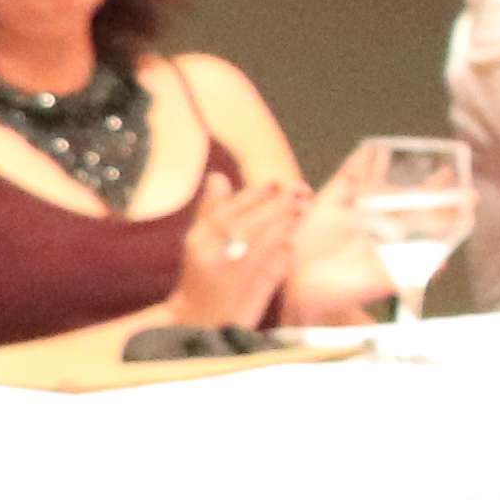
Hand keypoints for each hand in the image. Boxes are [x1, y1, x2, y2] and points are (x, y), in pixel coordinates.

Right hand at [165, 171, 304, 330]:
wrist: (196, 322)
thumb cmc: (200, 278)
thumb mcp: (197, 243)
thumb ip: (210, 210)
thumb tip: (218, 177)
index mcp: (199, 240)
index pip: (230, 210)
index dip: (256, 194)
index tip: (277, 182)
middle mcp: (215, 256)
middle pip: (251, 225)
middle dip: (279, 206)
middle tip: (301, 191)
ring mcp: (234, 277)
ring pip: (264, 245)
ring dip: (286, 225)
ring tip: (303, 210)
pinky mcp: (251, 296)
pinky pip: (272, 271)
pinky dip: (284, 256)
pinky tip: (294, 242)